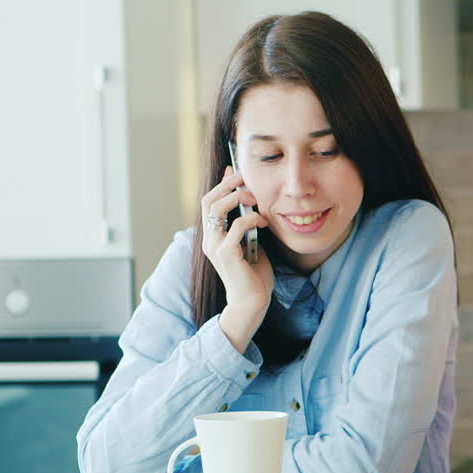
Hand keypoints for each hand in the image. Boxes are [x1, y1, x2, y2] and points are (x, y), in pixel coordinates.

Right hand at [200, 167, 272, 351]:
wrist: (252, 302)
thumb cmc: (255, 275)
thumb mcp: (251, 243)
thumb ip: (248, 226)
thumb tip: (253, 205)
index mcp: (213, 236)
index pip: (210, 202)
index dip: (221, 184)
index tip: (235, 170)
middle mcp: (209, 239)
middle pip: (209, 201)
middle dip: (228, 184)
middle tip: (246, 177)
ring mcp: (215, 247)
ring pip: (217, 209)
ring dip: (238, 198)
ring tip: (256, 198)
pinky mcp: (226, 255)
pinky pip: (236, 227)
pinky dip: (251, 219)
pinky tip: (263, 220)